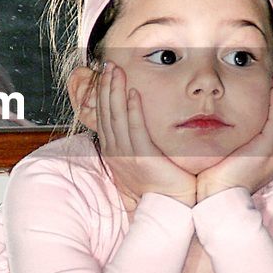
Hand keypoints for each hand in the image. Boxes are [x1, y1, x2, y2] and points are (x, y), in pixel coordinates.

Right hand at [95, 63, 196, 207]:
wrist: (168, 207)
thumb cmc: (160, 185)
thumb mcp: (142, 159)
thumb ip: (138, 140)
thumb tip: (138, 122)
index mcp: (114, 151)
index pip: (104, 115)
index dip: (103, 94)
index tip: (105, 75)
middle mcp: (115, 151)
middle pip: (106, 112)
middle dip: (105, 86)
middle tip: (107, 65)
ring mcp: (126, 155)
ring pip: (116, 116)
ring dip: (115, 91)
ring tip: (116, 71)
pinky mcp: (142, 158)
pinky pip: (135, 129)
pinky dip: (132, 110)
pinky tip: (132, 93)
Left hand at [195, 79, 272, 202]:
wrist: (215, 200)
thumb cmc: (213, 183)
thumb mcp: (223, 158)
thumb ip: (227, 144)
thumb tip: (215, 129)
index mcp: (264, 161)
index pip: (271, 130)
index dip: (271, 110)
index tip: (268, 93)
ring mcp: (272, 154)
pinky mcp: (266, 150)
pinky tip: (271, 90)